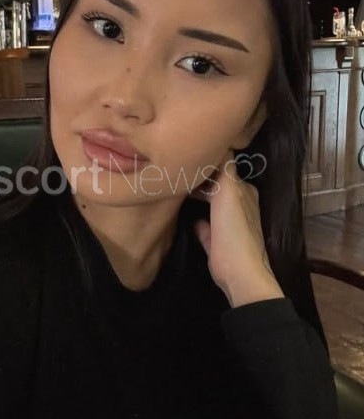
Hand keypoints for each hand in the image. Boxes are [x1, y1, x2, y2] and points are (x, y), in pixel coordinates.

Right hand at [192, 149, 283, 308]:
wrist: (239, 274)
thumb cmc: (234, 230)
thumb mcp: (229, 192)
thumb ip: (224, 168)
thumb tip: (219, 144)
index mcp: (244, 192)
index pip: (226, 167)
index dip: (208, 160)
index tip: (188, 151)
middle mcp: (239, 205)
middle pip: (217, 185)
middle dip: (201, 178)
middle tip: (176, 170)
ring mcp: (229, 226)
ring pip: (211, 204)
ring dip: (198, 196)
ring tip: (176, 189)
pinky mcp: (218, 244)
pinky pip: (205, 227)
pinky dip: (198, 220)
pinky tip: (187, 217)